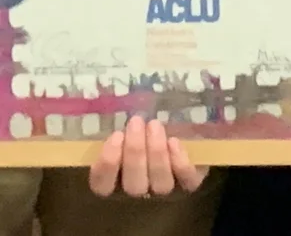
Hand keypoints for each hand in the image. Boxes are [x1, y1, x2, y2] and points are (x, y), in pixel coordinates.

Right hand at [88, 116, 204, 199]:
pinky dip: (180, 163)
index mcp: (115, 178)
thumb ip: (115, 120)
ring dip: (156, 154)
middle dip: (135, 152)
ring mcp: (165, 190)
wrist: (178, 130)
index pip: (102, 185)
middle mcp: (139, 188)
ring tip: (155, 125)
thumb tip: (105, 99)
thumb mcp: (125, 122)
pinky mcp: (188, 184)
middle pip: (134, 185)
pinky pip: (186, 182)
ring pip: (160, 185)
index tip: (116, 135)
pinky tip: (174, 142)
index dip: (107, 165)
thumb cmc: (140, 124)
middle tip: (136, 121)